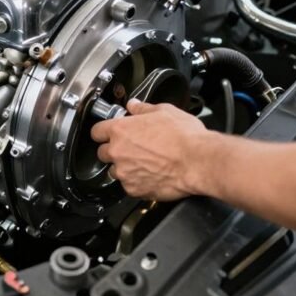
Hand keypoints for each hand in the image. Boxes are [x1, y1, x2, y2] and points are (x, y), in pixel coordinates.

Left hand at [90, 99, 210, 200]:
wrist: (198, 162)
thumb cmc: (185, 137)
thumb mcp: (164, 111)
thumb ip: (143, 109)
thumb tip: (134, 105)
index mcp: (121, 130)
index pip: (96, 131)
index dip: (103, 131)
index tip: (108, 133)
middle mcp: (118, 152)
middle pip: (103, 152)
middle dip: (114, 150)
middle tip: (131, 148)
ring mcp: (125, 173)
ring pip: (115, 171)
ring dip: (124, 167)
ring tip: (144, 163)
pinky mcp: (135, 190)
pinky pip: (128, 186)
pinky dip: (136, 182)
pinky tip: (151, 174)